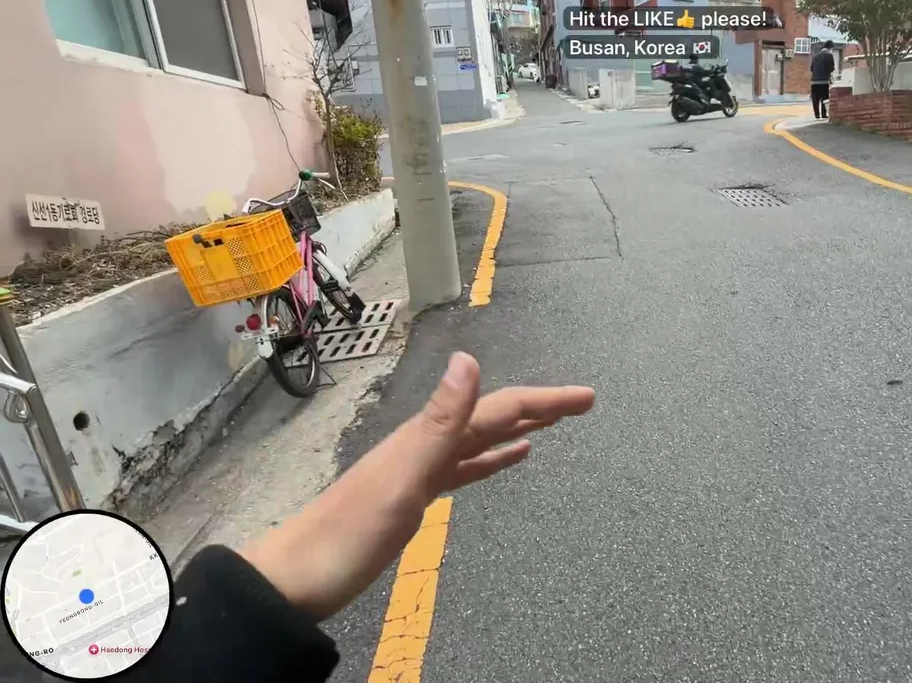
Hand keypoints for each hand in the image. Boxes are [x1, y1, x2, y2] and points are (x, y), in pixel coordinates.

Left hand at [238, 352, 594, 619]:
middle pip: (492, 416)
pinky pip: (466, 467)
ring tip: (554, 422)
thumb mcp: (401, 477)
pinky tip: (509, 458)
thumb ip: (439, 422)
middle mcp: (426, 445)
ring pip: (481, 439)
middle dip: (538, 407)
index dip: (543, 400)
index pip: (496, 408)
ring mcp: (421, 469)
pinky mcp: (416, 496)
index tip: (588, 397)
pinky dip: (492, 459)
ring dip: (518, 427)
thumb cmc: (348, 534)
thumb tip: (469, 358)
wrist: (297, 579)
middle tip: (583, 403)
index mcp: (427, 437)